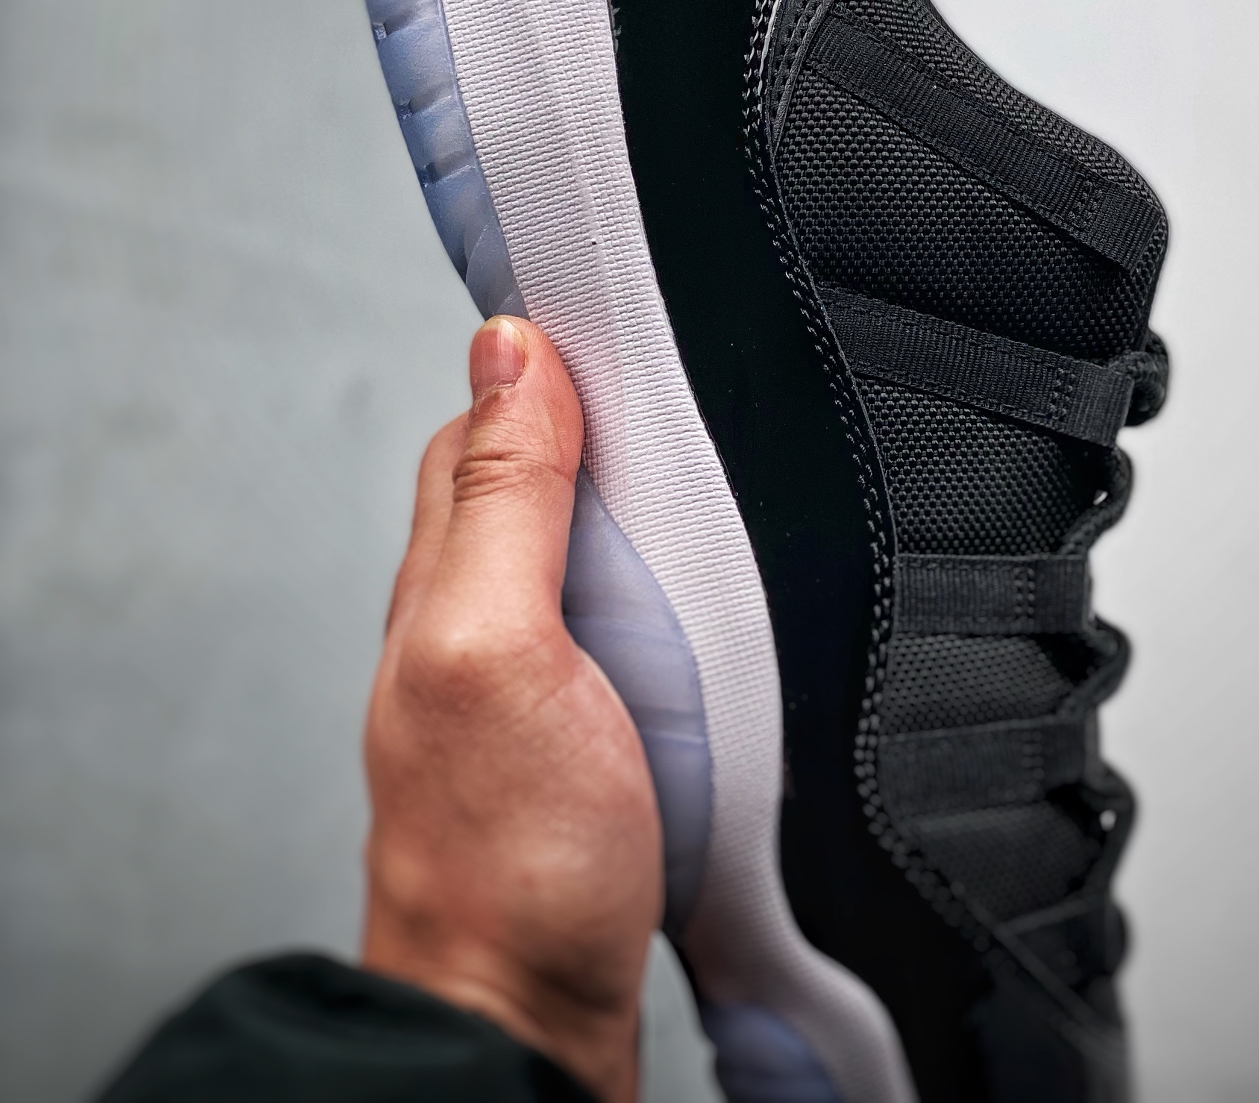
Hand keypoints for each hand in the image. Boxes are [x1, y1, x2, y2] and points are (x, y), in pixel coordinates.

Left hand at [362, 317, 661, 1101]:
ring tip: (730, 478)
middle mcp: (484, 622)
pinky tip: (724, 605)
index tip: (630, 310)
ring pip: (596, 557)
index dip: (551, 363)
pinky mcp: (595, 743)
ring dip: (656, 518)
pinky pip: (635, 632)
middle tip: (704, 390)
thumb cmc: (510, 866)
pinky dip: (678, 599)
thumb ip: (502, 498)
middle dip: (615, 428)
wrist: (532, 1028)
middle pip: (545, 481)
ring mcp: (539, 687)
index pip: (487, 423)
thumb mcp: (499, 647)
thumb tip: (507, 346)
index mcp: (449, 578)